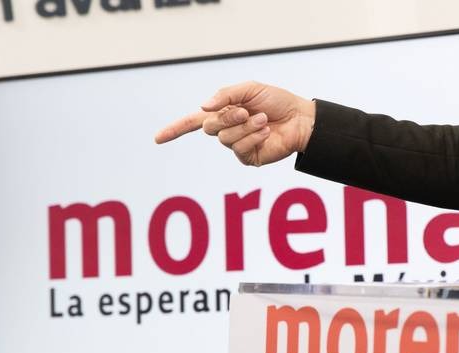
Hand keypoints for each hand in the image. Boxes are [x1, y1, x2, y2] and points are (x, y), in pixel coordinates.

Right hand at [154, 82, 315, 166]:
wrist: (300, 118)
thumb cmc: (277, 101)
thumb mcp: (250, 89)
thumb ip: (225, 95)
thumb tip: (202, 107)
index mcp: (224, 113)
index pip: (193, 122)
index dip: (175, 129)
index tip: (157, 138)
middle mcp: (228, 130)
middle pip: (210, 128)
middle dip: (227, 117)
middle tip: (245, 111)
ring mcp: (238, 146)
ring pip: (225, 139)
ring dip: (245, 126)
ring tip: (263, 121)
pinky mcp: (249, 158)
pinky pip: (240, 149)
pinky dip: (253, 137)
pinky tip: (266, 131)